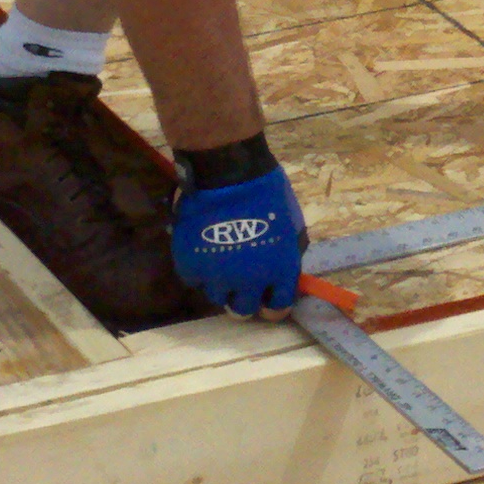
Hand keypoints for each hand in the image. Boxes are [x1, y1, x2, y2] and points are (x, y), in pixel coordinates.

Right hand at [171, 156, 306, 316]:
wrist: (228, 172)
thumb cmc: (266, 190)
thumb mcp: (292, 223)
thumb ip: (288, 253)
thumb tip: (285, 271)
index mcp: (279, 271)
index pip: (278, 309)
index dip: (272, 305)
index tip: (265, 298)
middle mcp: (249, 282)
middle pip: (243, 310)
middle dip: (243, 299)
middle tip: (238, 283)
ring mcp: (217, 277)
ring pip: (217, 297)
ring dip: (220, 284)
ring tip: (218, 261)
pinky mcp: (190, 266)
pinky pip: (193, 279)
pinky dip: (198, 269)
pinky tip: (202, 249)